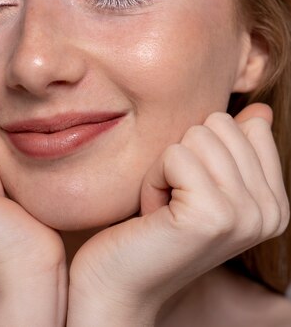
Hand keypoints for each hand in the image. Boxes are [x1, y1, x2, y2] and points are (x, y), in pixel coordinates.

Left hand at [67, 104, 289, 325]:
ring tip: (164, 206)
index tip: (192, 187)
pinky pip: (175, 155)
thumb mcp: (204, 181)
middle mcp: (270, 212)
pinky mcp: (212, 216)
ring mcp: (245, 216)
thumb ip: (235, 148)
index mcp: (275, 203)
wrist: (120, 283)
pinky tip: (154, 212)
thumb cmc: (156, 226)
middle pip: (220, 124)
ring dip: (166, 166)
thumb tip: (261, 111)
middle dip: (184, 153)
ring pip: (197, 135)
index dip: (206, 147)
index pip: (247, 125)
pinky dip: (154, 178)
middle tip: (174, 197)